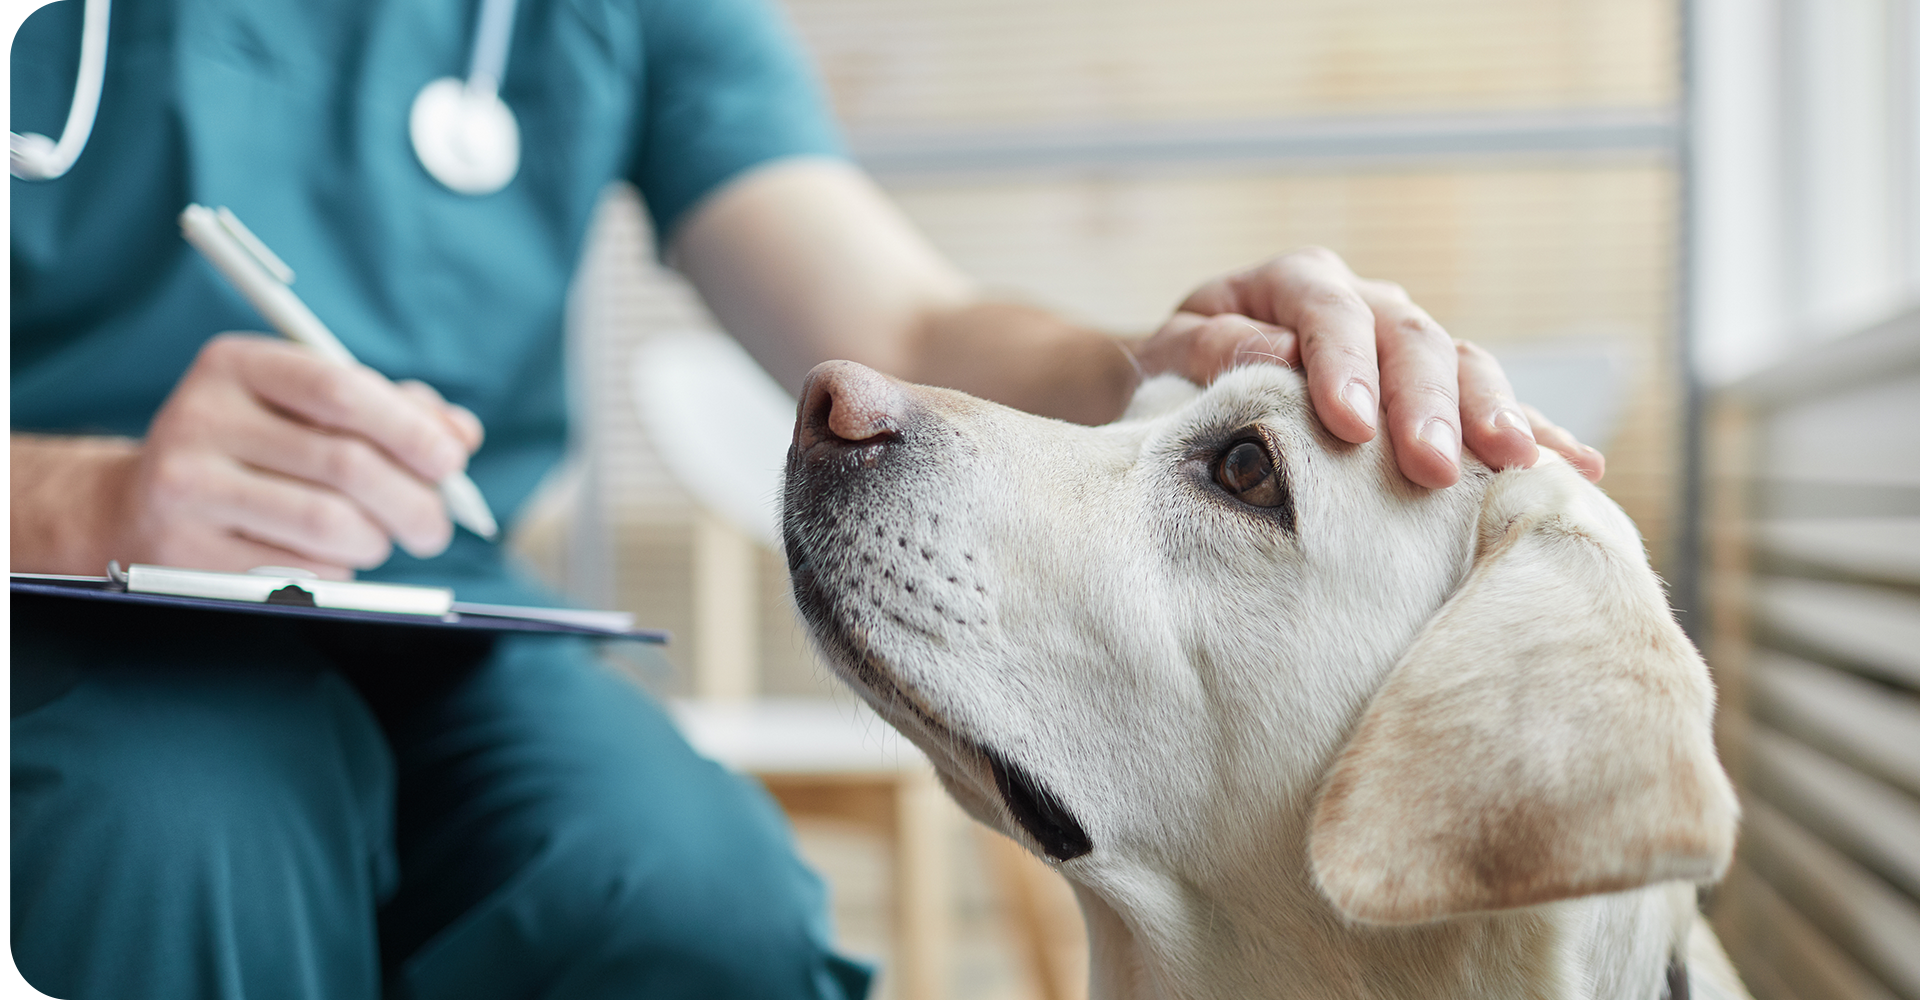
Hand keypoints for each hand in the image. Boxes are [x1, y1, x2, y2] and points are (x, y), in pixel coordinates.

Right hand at [13, 334, 483, 578]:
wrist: (141, 506)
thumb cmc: (256, 450)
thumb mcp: (309, 410)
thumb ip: (391, 412)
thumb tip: (460, 435)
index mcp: (236, 364)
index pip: (340, 390)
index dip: (409, 429)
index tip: (452, 463)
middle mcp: (202, 417)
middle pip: (347, 465)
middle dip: (415, 502)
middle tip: (436, 526)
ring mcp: (187, 487)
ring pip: (330, 524)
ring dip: (377, 540)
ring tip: (378, 539)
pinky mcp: (184, 553)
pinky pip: (300, 571)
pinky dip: (338, 571)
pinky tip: (326, 558)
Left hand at [1134, 247, 1604, 486]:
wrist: (1186, 385)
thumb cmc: (1175, 373)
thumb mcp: (1169, 357)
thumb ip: (1211, 351)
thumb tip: (1273, 356)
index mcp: (1295, 282)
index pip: (1328, 312)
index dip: (1342, 366)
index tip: (1349, 426)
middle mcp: (1364, 302)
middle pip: (1411, 340)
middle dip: (1427, 405)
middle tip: (1432, 467)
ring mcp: (1407, 344)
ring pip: (1464, 366)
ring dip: (1494, 416)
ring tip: (1518, 465)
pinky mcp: (1435, 392)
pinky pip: (1494, 405)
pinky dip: (1537, 433)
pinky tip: (1579, 468)